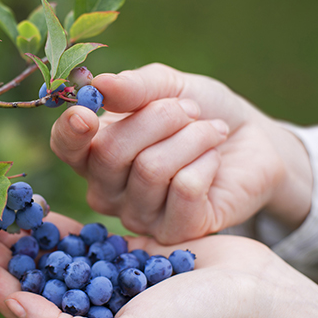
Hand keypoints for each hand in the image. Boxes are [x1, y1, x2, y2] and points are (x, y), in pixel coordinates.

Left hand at [0, 203, 317, 317]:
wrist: (253, 300)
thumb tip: (16, 307)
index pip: (18, 306)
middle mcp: (88, 312)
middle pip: (27, 275)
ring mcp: (105, 282)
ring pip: (48, 253)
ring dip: (18, 230)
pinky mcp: (124, 255)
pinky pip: (80, 237)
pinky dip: (55, 223)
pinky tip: (33, 206)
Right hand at [51, 63, 312, 242]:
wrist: (251, 141)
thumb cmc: (201, 112)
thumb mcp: (169, 87)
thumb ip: (134, 87)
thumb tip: (99, 85)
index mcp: (95, 151)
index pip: (65, 147)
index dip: (70, 132)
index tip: (86, 113)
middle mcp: (108, 190)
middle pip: (111, 153)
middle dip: (159, 118)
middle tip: (190, 111)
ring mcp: (138, 216)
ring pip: (151, 169)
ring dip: (191, 137)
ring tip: (211, 131)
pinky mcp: (175, 232)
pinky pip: (184, 189)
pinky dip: (206, 162)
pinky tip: (214, 161)